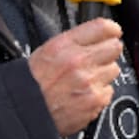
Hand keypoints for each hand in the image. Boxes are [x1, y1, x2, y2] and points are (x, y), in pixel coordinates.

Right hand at [28, 18, 123, 136]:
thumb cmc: (32, 83)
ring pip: (114, 69)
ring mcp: (89, 81)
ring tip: (85, 80)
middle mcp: (78, 61)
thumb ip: (73, 42)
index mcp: (64, 45)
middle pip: (115, 47)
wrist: (24, 112)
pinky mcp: (95, 100)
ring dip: (103, 74)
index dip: (111, 30)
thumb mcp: (46, 51)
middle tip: (98, 59)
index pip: (102, 27)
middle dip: (108, 52)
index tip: (113, 33)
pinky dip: (99, 93)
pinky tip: (84, 94)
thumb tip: (96, 37)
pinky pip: (109, 91)